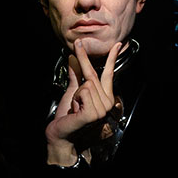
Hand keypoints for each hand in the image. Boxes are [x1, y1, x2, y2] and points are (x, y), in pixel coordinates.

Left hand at [45, 39, 121, 165]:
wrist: (59, 132)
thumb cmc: (66, 115)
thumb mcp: (72, 90)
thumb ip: (75, 74)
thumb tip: (73, 57)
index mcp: (104, 97)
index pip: (108, 74)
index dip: (112, 57)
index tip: (118, 44)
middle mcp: (106, 102)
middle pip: (93, 74)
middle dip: (83, 59)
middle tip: (78, 47)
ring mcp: (102, 109)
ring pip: (87, 83)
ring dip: (75, 94)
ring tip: (75, 107)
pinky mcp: (94, 113)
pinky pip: (83, 91)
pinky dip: (75, 98)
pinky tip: (76, 110)